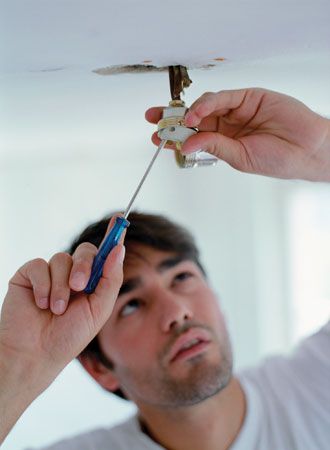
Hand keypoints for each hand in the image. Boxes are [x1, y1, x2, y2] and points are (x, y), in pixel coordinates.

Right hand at [0, 217, 124, 441]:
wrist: (36, 354)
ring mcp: (51, 274)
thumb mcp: (99, 309)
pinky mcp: (29, 275)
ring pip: (61, 259)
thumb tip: (119, 248)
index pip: (104, 254)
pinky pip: (39, 265)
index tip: (120, 218)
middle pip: (85, 251)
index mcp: (93, 282)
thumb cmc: (69, 336)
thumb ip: (111, 278)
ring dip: (61, 286)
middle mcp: (73, 275)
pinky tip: (41, 303)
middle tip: (79, 287)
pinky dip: (42, 285)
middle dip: (84, 266)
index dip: (112, 236)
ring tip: (56, 310)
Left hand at [146, 88, 329, 180]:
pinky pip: (223, 97)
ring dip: (189, 112)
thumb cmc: (277, 159)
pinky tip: (197, 113)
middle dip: (173, 118)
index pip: (193, 136)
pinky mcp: (248, 96)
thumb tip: (186, 144)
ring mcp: (237, 110)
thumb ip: (213, 146)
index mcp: (223, 142)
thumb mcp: (239, 157)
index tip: (156, 137)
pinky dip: (207, 103)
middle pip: (193, 118)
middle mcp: (227, 125)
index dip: (174, 136)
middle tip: (154, 119)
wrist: (306, 149)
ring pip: (205, 105)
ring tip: (179, 122)